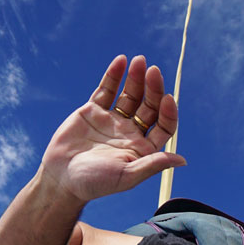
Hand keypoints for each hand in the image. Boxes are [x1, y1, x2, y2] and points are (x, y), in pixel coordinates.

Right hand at [39, 55, 186, 203]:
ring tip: (139, 61)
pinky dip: (114, 75)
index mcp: (143, 148)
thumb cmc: (95, 183)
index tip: (168, 99)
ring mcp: (112, 120)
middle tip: (154, 71)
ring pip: (129, 94)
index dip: (168, 112)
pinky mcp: (94, 111)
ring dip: (136, 78)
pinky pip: (107, 90)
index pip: (163, 126)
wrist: (61, 178)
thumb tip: (182, 160)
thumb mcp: (127, 176)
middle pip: (149, 106)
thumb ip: (153, 165)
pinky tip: (121, 61)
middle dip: (152, 89)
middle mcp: (131, 132)